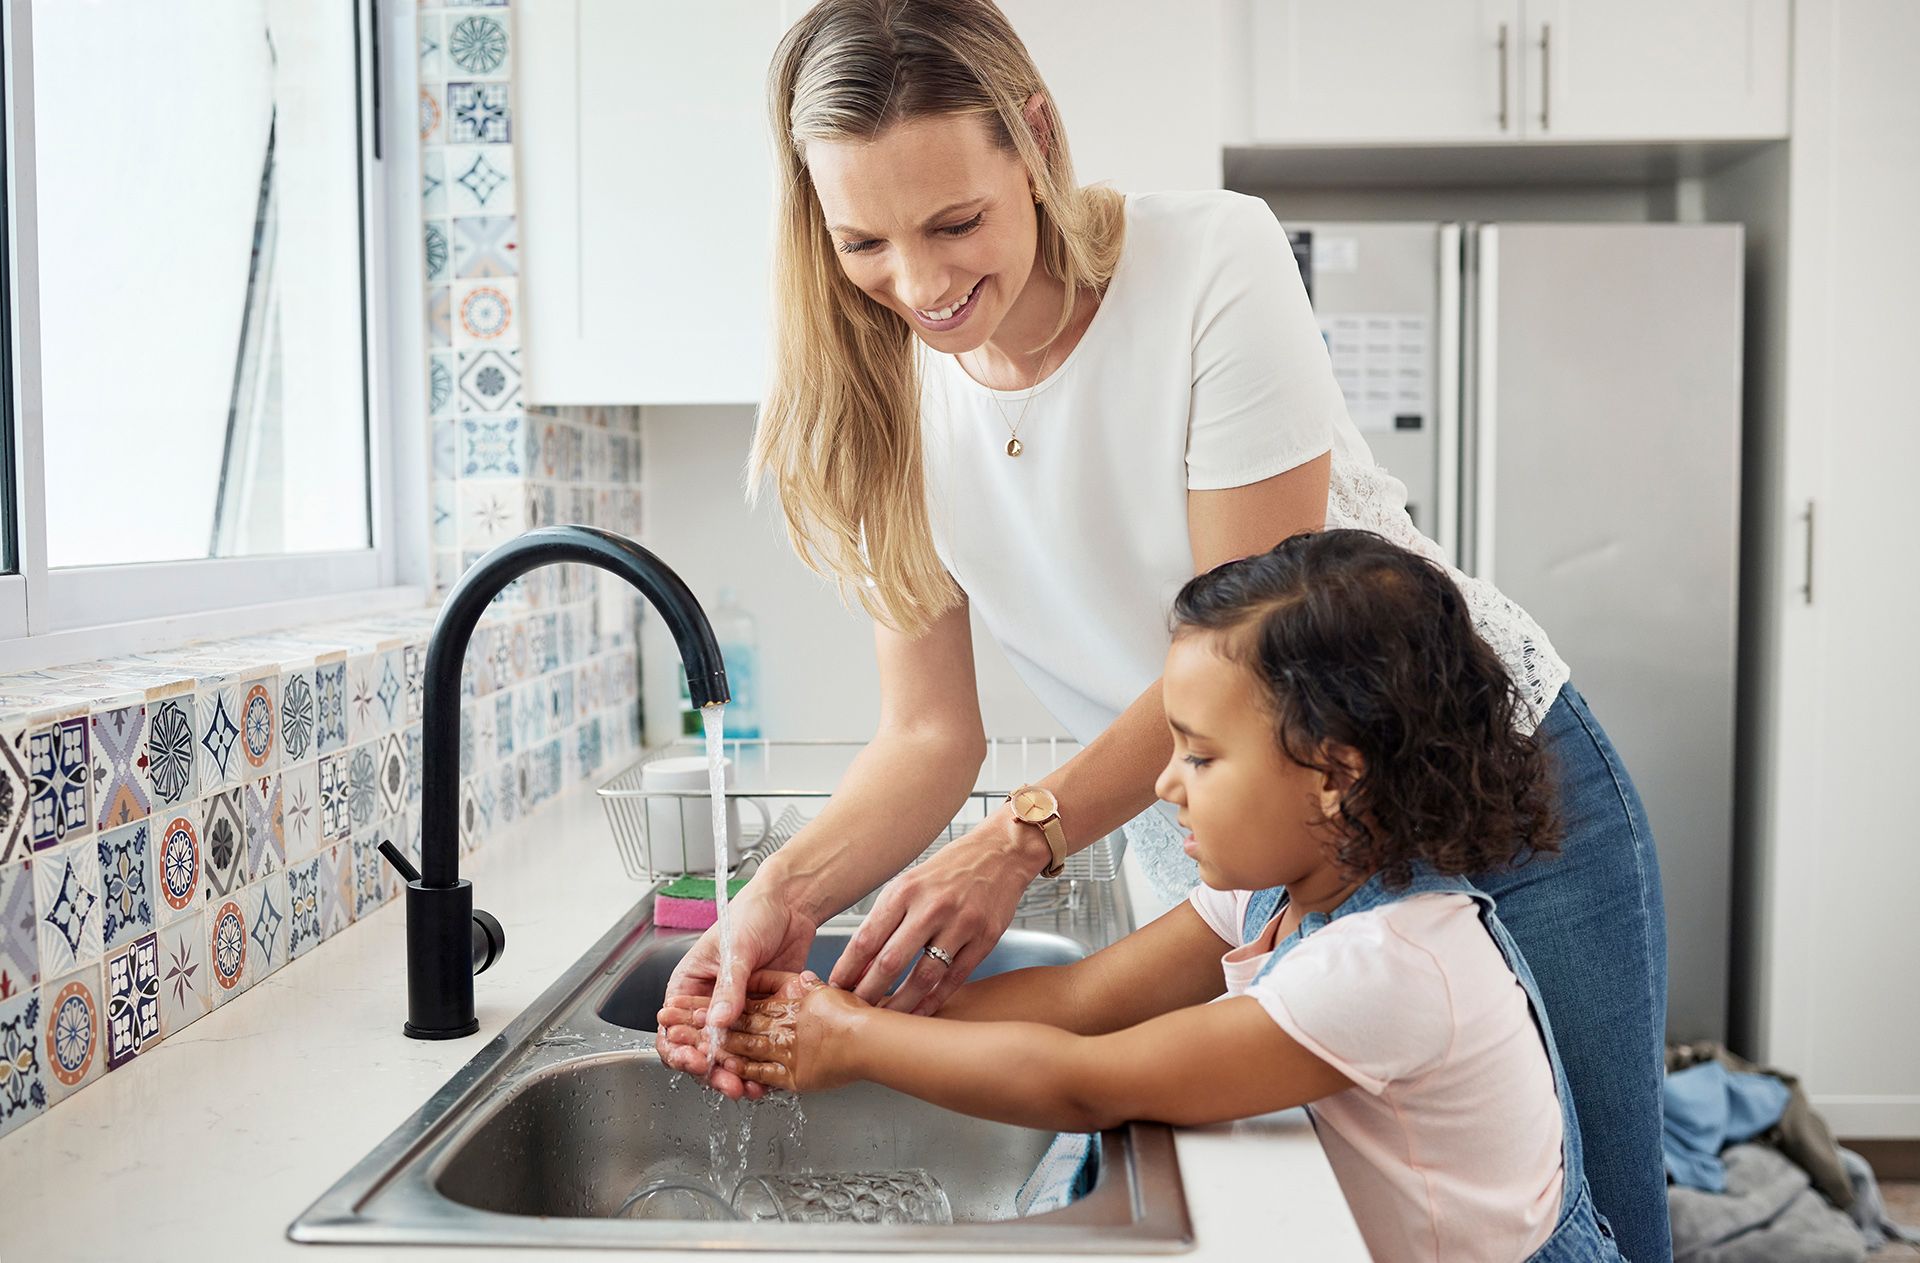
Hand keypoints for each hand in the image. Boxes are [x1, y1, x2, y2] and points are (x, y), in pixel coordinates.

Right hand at [653, 884, 817, 1098]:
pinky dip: (758, 1064)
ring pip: (728, 1054)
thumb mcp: (736, 948)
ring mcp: (736, 1012)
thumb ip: (728, 986)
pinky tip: (767, 1078)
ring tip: (749, 1088)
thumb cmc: (752, 914)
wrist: (790, 904)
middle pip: (700, 1050)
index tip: (696, 1062)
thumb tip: (717, 1023)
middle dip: (711, 1071)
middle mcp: (708, 1004)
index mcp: (689, 987)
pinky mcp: (762, 1015)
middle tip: (728, 1083)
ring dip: (735, 1074)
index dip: (679, 1051)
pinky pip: (756, 1047)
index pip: (672, 1029)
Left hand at [829, 811, 1044, 1014]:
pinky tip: (919, 1012)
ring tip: (884, 1018)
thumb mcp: (909, 884)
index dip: (848, 969)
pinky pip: (954, 978)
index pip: (867, 938)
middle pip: (890, 961)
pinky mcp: (985, 938)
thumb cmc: (948, 871)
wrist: (999, 853)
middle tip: (855, 1011)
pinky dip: (934, 1000)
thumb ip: (885, 921)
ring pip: (923, 976)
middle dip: (867, 992)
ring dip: (900, 1003)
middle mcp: (931, 907)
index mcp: (905, 891)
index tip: (835, 989)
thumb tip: (859, 966)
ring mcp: (961, 924)